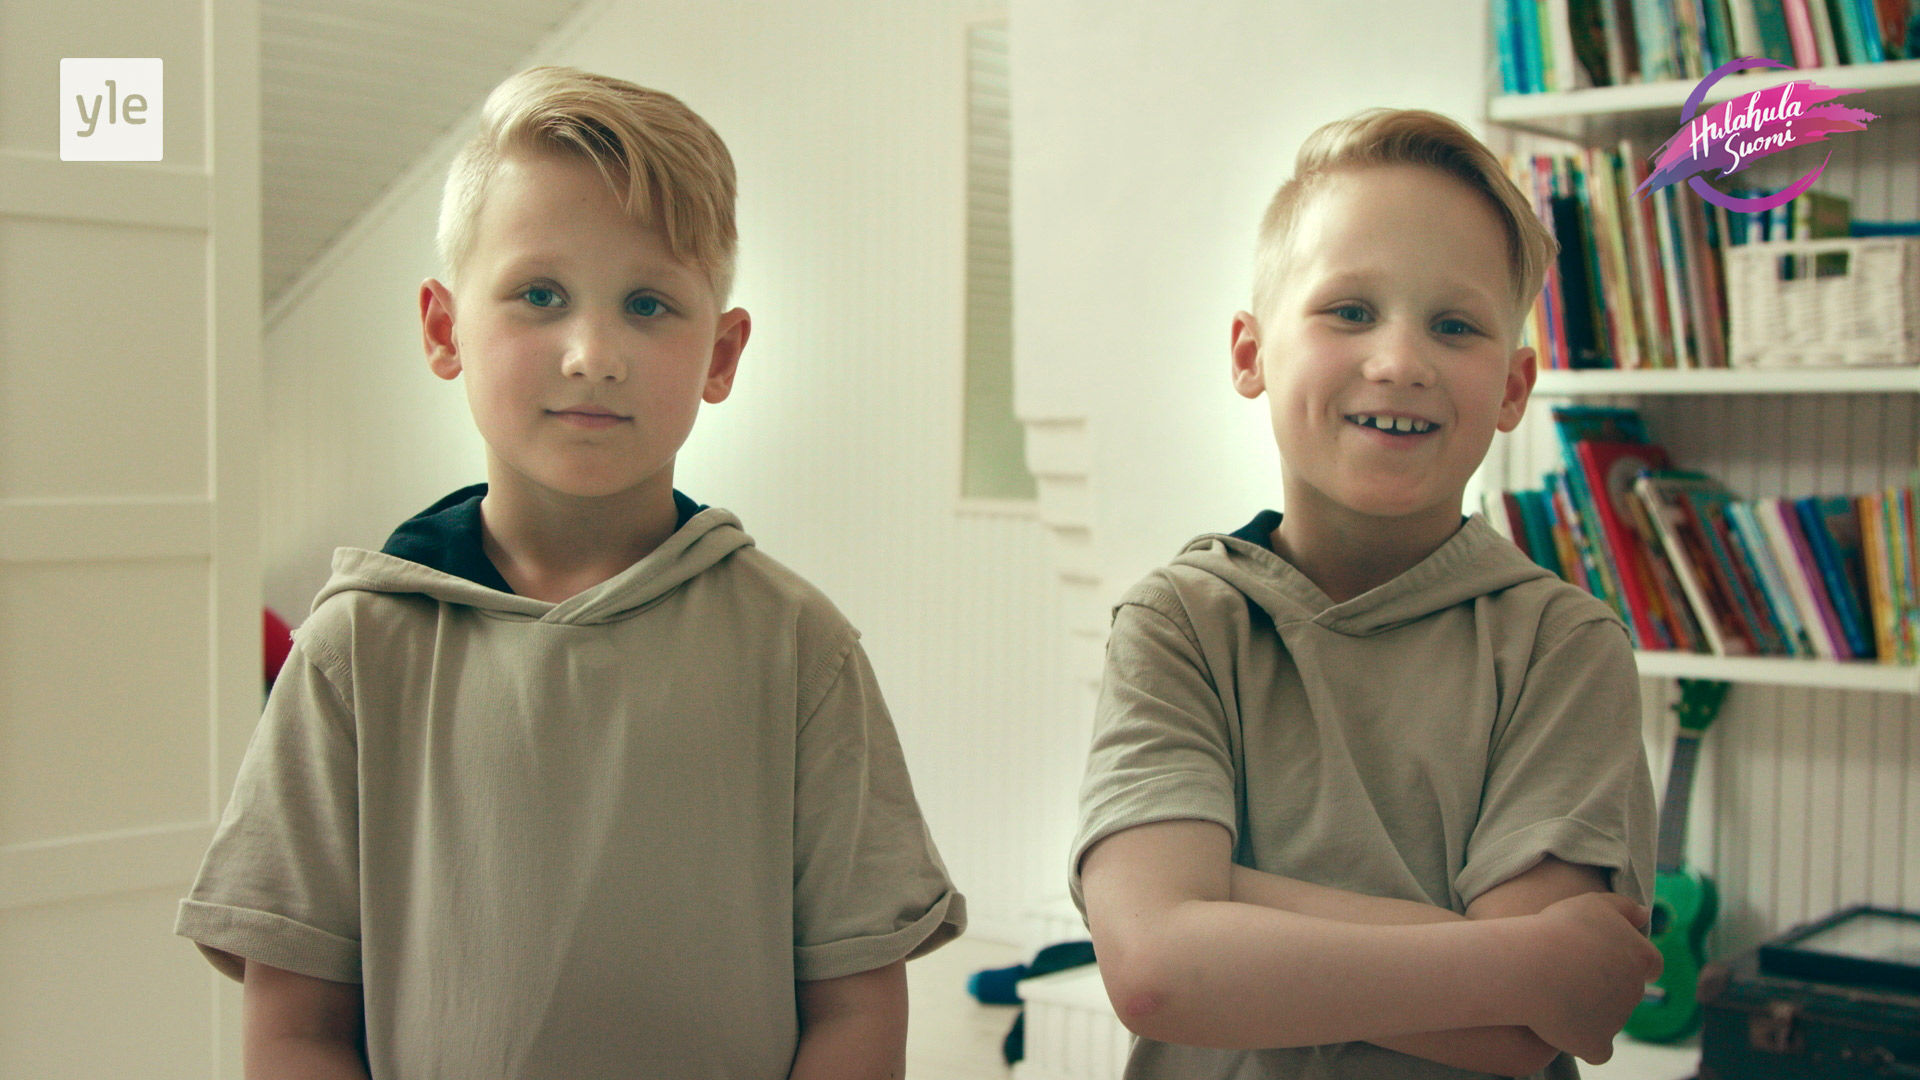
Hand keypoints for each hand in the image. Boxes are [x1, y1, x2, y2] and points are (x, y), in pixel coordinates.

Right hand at [1522, 892, 1661, 1063]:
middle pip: (1626, 990)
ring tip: (1554, 990)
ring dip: (1589, 1008)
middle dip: (1604, 984)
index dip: (1626, 959)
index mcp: (1642, 957)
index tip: (1599, 956)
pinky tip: (1561, 1024)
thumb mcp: (1593, 904)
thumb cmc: (1559, 929)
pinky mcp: (1597, 1044)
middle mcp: (1636, 990)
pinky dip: (1582, 1039)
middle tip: (1569, 970)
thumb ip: (1624, 907)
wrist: (1532, 966)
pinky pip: (1596, 1047)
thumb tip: (1644, 916)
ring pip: (1608, 1016)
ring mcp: (1618, 1020)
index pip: (1650, 964)